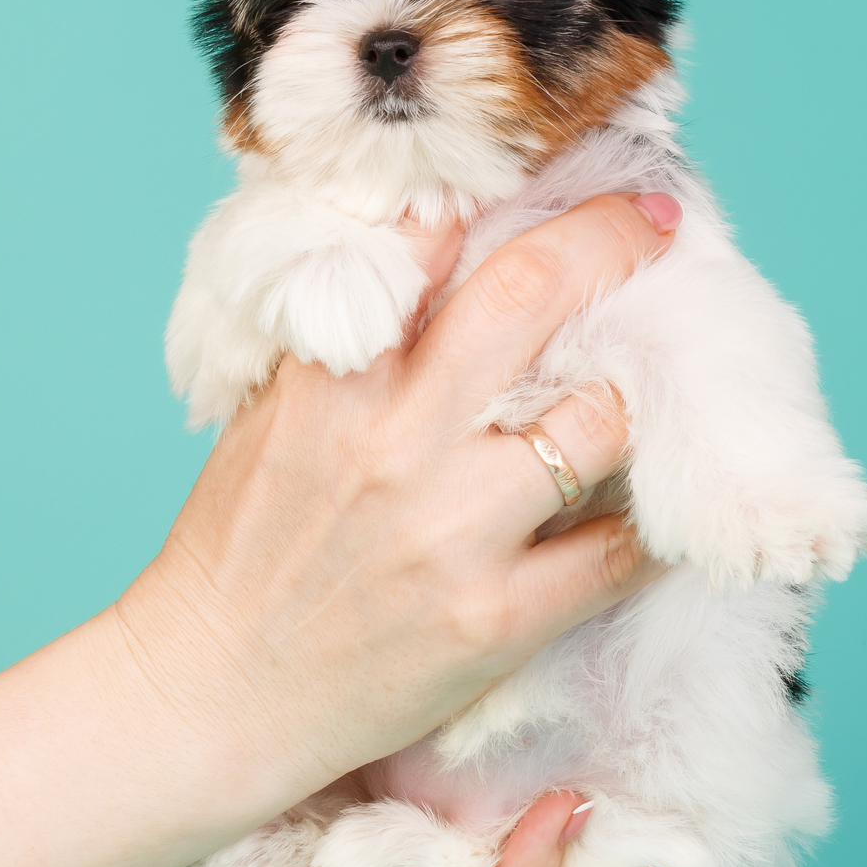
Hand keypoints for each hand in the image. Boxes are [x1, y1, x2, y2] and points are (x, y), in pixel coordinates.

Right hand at [112, 192, 683, 799]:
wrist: (207, 697)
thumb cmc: (238, 553)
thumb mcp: (270, 420)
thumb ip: (344, 345)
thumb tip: (428, 259)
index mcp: (329, 380)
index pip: (425, 240)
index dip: (502, 187)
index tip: (561, 169)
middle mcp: (395, 441)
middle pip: (531, 296)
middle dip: (607, 241)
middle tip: (654, 225)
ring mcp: (452, 530)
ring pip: (596, 419)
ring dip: (631, 398)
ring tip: (644, 393)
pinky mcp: (497, 618)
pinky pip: (619, 550)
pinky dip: (653, 523)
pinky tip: (659, 504)